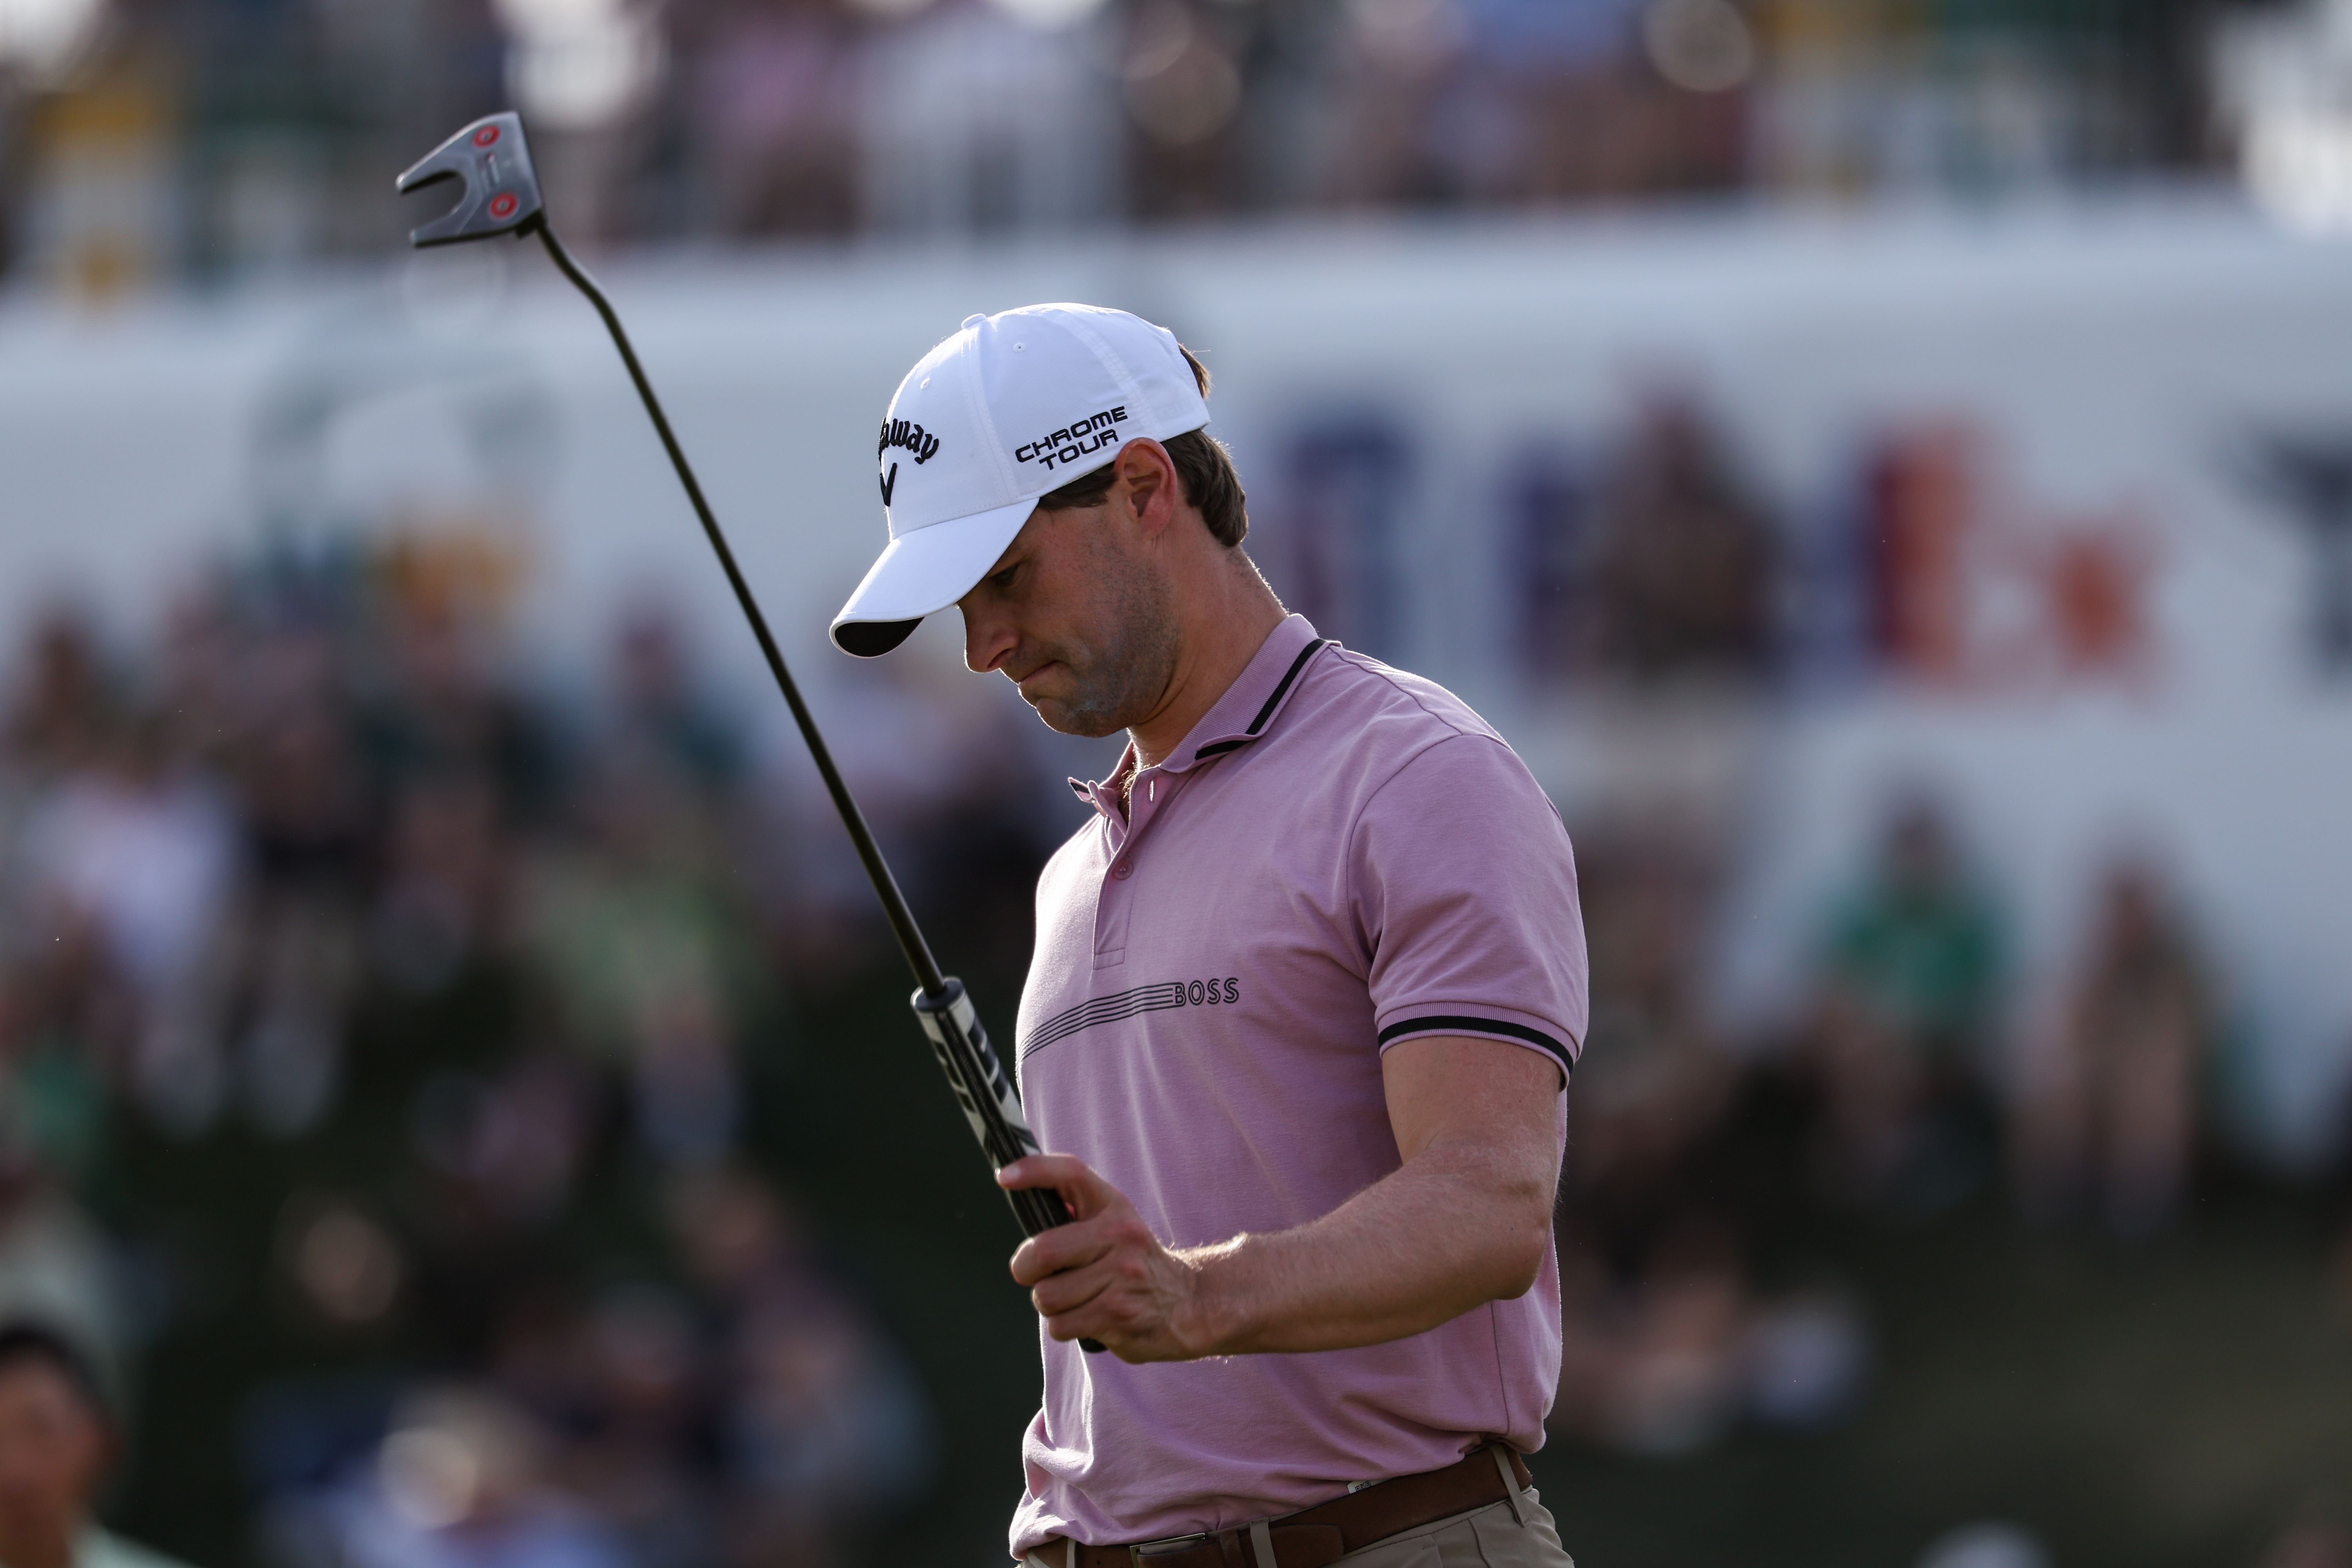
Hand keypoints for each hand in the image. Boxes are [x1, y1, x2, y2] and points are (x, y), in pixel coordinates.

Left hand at [999, 1155, 1219, 1361]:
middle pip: (1043, 1251)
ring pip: (1046, 1296)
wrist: (1187, 1303)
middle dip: (1027, 1268)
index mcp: (1113, 1207)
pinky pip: (1059, 1325)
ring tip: (1076, 1297)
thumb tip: (1022, 1199)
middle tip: (1038, 1273)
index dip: (1034, 1170)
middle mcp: (1120, 1236)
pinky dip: (1064, 1325)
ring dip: (1050, 1303)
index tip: (1005, 1177)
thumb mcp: (1115, 1224)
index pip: (1071, 1172)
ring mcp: (1120, 1277)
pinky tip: (1088, 1317)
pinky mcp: (1116, 1315)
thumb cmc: (1134, 1261)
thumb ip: (1075, 1214)